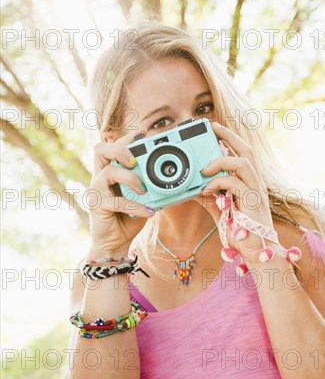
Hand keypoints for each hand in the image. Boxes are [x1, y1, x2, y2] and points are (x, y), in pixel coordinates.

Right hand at [86, 131, 154, 255]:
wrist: (116, 244)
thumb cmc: (129, 219)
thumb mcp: (144, 198)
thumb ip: (152, 185)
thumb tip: (174, 174)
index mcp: (109, 171)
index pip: (112, 146)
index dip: (126, 138)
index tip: (143, 133)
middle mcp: (99, 178)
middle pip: (100, 150)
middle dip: (120, 149)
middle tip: (136, 160)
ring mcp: (96, 191)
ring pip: (108, 172)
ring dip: (130, 178)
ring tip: (143, 190)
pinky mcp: (96, 207)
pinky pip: (117, 202)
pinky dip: (136, 206)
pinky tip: (148, 212)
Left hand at [195, 122, 274, 261]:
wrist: (258, 255)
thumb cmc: (242, 235)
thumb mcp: (221, 214)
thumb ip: (211, 200)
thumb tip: (194, 189)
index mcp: (248, 184)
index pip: (241, 154)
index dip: (229, 139)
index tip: (214, 129)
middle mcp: (255, 184)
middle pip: (246, 150)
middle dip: (229, 136)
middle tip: (211, 128)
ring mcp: (256, 192)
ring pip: (244, 162)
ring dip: (222, 160)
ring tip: (204, 168)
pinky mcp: (253, 203)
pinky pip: (236, 184)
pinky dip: (219, 183)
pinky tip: (206, 190)